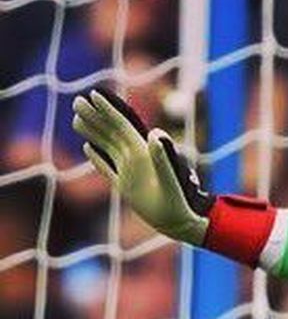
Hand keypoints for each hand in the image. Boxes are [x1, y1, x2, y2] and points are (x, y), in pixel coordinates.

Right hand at [70, 89, 211, 244]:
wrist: (182, 224)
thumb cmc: (179, 203)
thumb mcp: (170, 181)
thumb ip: (162, 158)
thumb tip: (155, 132)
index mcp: (143, 154)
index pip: (123, 126)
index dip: (109, 110)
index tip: (94, 94)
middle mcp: (135, 160)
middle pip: (112, 133)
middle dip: (95, 117)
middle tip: (77, 101)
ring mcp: (130, 173)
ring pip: (107, 147)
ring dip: (93, 133)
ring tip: (75, 119)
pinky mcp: (126, 187)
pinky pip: (108, 169)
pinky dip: (97, 158)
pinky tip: (88, 148)